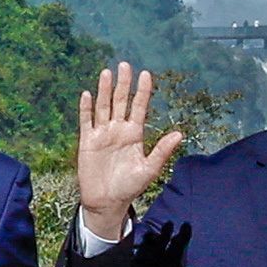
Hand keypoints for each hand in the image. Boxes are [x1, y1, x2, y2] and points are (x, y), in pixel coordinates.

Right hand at [74, 64, 185, 240]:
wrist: (107, 201)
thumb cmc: (130, 186)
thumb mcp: (149, 169)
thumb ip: (162, 150)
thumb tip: (180, 134)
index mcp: (135, 134)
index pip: (139, 107)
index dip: (142, 91)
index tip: (146, 74)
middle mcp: (118, 129)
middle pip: (120, 101)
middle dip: (123, 84)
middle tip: (125, 64)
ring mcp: (102, 134)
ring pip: (103, 106)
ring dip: (104, 90)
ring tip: (106, 72)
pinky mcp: (87, 141)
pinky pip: (86, 121)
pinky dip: (86, 108)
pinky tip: (87, 94)